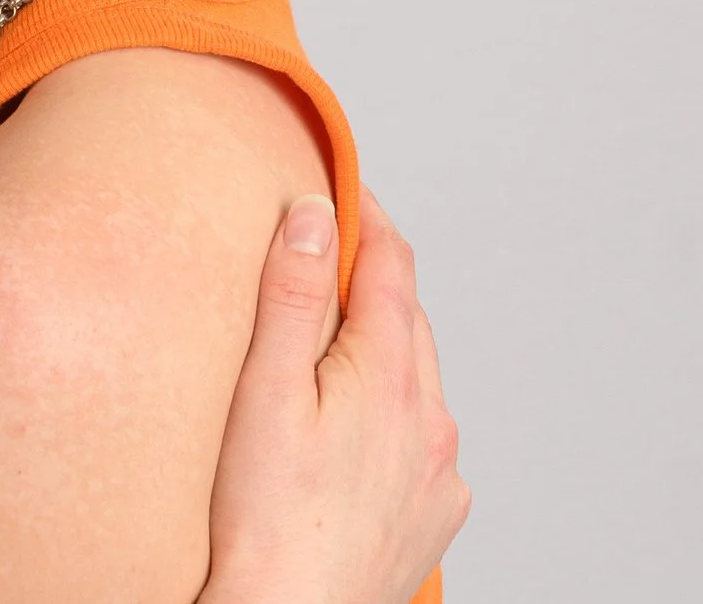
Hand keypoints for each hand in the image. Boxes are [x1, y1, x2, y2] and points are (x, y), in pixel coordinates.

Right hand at [199, 189, 469, 603]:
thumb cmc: (261, 521)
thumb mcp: (262, 390)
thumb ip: (291, 294)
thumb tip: (314, 211)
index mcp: (392, 376)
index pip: (392, 262)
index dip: (364, 214)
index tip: (337, 182)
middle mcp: (433, 420)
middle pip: (409, 317)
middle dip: (369, 278)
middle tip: (316, 254)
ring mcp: (441, 473)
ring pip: (417, 380)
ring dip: (380, 349)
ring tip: (322, 348)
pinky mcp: (435, 515)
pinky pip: (420, 439)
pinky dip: (389, 413)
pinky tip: (344, 431)